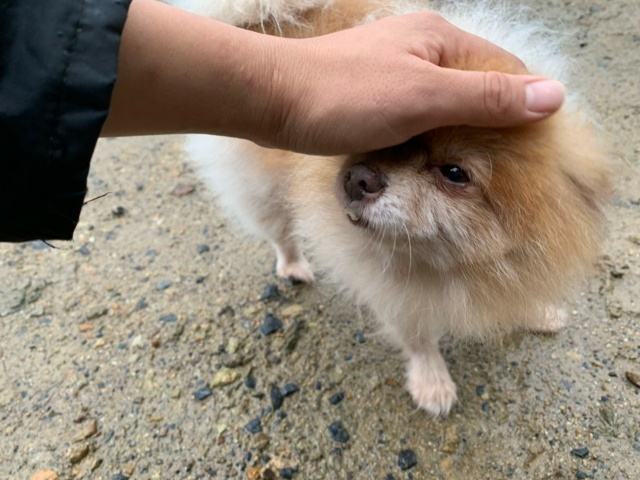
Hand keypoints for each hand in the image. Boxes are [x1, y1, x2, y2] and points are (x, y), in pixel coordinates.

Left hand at [102, 2, 563, 155]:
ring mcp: (393, 70)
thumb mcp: (421, 98)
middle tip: (496, 171)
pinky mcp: (371, 94)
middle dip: (488, 126)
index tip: (531, 151)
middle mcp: (420, 48)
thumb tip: (552, 95)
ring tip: (463, 172)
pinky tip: (424, 160)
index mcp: (439, 38)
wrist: (270, 101)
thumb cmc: (342, 97)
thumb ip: (484, 98)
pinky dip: (425, 137)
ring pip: (442, 104)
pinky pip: (413, 115)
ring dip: (455, 135)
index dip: (523, 107)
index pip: (503, 70)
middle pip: (473, 87)